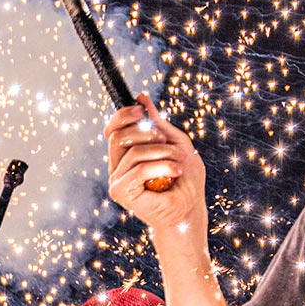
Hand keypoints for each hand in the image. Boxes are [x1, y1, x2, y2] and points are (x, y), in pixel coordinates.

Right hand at [105, 98, 206, 238]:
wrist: (190, 208)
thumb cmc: (185, 179)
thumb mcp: (175, 143)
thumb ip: (157, 123)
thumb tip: (141, 98)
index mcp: (126, 155)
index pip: (113, 130)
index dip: (122, 116)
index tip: (140, 109)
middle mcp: (117, 167)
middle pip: (118, 137)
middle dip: (146, 133)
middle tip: (166, 140)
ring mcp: (117, 180)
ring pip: (133, 153)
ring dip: (162, 152)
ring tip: (179, 160)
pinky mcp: (121, 192)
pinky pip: (137, 169)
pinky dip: (160, 166)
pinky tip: (175, 171)